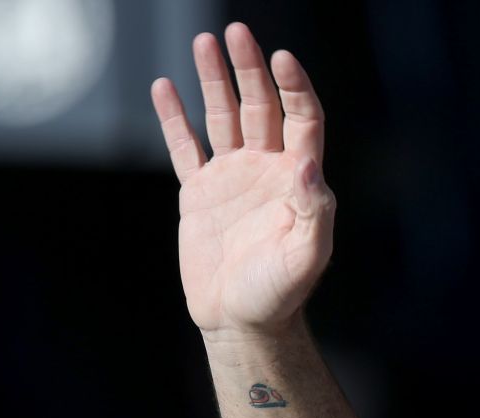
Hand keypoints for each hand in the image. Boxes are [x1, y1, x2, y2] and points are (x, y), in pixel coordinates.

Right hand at [150, 22, 333, 341]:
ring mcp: (232, 178)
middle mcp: (266, 171)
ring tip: (205, 42)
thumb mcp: (306, 257)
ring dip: (214, 81)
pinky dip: (175, 118)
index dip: (295, 88)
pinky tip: (166, 87)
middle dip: (249, 70)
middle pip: (261, 107)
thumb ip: (314, 211)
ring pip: (223, 117)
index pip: (302, 120)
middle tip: (237, 33)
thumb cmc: (280, 294)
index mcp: (298, 180)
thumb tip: (307, 163)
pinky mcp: (199, 193)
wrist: (242, 322)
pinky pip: (185, 147)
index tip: (282, 58)